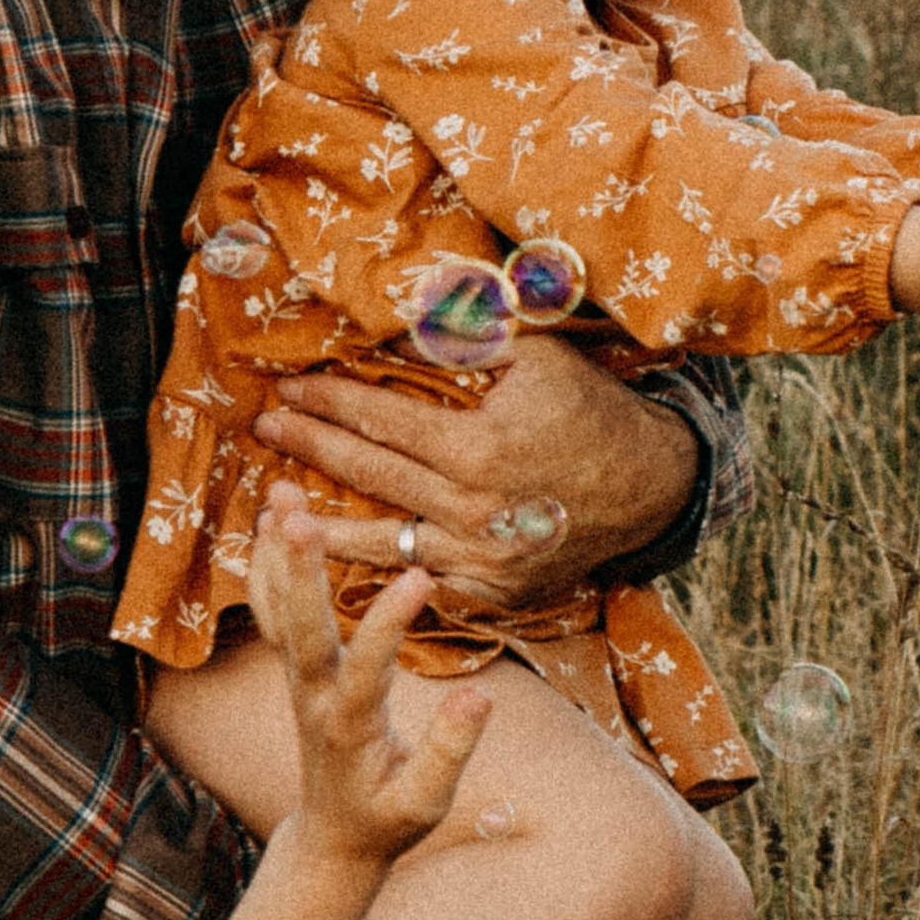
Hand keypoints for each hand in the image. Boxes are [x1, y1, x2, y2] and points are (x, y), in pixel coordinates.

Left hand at [247, 506, 491, 860]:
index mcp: (350, 729)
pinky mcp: (296, 669)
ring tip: (280, 494)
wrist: (334, 838)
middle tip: (298, 518)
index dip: (390, 624)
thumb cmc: (388, 820)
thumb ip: (449, 750)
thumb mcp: (426, 802)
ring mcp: (299, 680)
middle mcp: (315, 697)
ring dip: (276, 555)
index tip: (422, 576)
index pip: (367, 669)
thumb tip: (480, 697)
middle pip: (301, 632)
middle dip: (300, 574)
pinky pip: (273, 614)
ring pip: (280, 613)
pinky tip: (268, 519)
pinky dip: (267, 567)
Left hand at [252, 330, 698, 605]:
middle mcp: (471, 511)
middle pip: (368, 476)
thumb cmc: (593, 409)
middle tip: (265, 427)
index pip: (381, 422)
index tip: (288, 387)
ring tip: (273, 508)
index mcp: (477, 449)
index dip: (329, 402)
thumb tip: (395, 326)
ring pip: (380, 543)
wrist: (654, 485)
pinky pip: (420, 583)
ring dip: (319, 525)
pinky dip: (377, 574)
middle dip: (308, 447)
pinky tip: (338, 560)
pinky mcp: (492, 593)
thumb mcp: (538, 354)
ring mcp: (480, 561)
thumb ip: (465, 338)